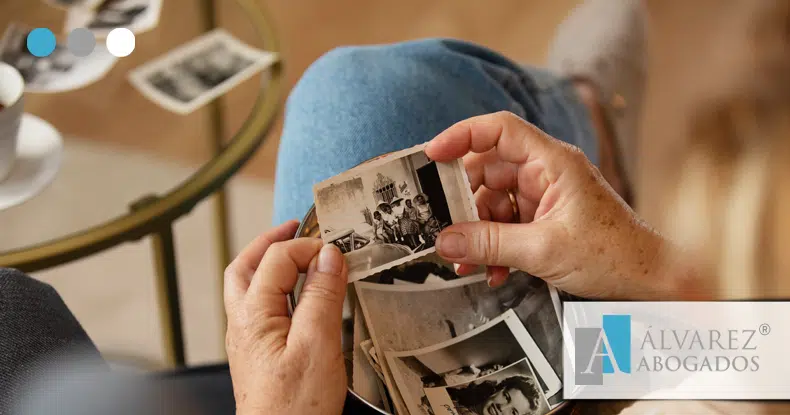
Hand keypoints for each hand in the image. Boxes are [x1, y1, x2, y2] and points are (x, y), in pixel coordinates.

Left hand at [224, 221, 348, 414]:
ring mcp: (248, 339)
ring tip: (294, 253)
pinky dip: (276, 288)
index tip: (337, 251)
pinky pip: (261, 308)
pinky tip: (295, 296)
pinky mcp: (258, 354)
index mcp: (253, 314)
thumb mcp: (317, 345)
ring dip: (268, 263)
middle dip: (270, 242)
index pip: (277, 259)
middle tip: (295, 227)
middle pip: (245, 267)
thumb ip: (322, 297)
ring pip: (248, 287)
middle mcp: (243, 323)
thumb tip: (329, 257)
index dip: (307, 247)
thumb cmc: (293, 407)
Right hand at [426, 111, 698, 299]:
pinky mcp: (542, 221)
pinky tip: (491, 271)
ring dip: (476, 234)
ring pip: (492, 203)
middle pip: (487, 172)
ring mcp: (543, 197)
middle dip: (464, 203)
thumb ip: (490, 244)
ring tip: (468, 263)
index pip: (500, 131)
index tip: (432, 155)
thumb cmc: (615, 254)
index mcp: (552, 162)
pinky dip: (492, 247)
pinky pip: (504, 225)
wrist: (647, 282)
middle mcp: (545, 173)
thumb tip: (445, 241)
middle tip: (442, 226)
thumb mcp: (544, 250)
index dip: (462, 136)